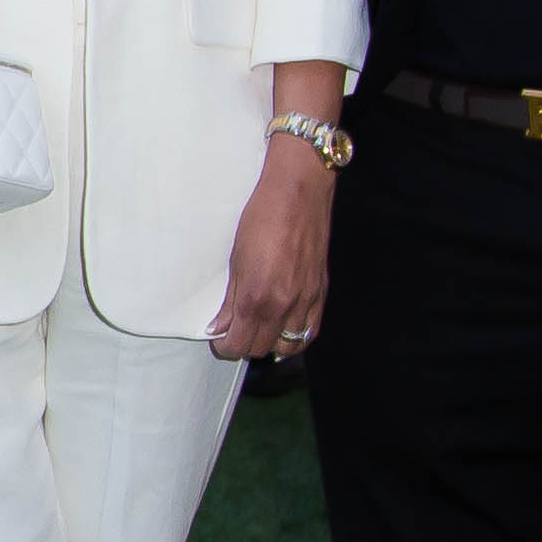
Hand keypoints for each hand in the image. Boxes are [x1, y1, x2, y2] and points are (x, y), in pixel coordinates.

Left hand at [210, 142, 334, 360]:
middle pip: (262, 348)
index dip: (226, 345)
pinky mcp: (321, 292)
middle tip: (236, 330)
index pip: (239, 344)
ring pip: (289, 346)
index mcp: (256, 298)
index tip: (220, 337)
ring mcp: (306, 301)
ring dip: (271, 343)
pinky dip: (296, 335)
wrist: (298, 193)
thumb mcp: (236, 259)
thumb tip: (220, 326)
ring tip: (260, 329)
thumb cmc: (262, 218)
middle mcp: (283, 306)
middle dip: (245, 344)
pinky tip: (285, 326)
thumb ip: (229, 300)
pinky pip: (311, 330)